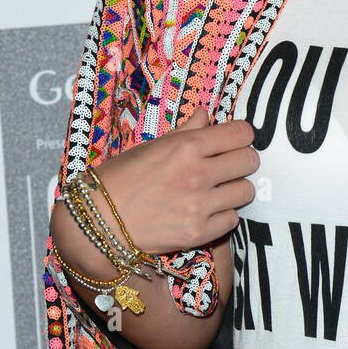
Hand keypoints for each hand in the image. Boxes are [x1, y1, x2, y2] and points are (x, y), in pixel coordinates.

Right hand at [91, 106, 259, 254]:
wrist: (98, 221)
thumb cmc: (120, 179)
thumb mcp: (151, 146)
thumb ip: (186, 131)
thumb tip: (207, 115)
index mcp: (187, 147)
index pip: (241, 134)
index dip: (240, 137)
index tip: (233, 142)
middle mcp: (197, 174)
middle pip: (250, 161)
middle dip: (241, 162)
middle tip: (227, 167)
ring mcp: (200, 206)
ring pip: (246, 192)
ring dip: (234, 190)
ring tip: (216, 191)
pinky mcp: (198, 233)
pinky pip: (232, 220)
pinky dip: (223, 217)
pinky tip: (206, 213)